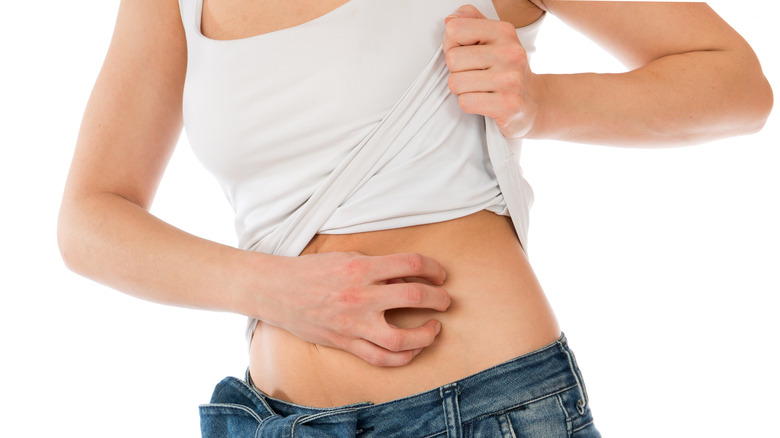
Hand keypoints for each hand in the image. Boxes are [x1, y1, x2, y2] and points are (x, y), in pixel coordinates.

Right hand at [263, 251, 450, 366]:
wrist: (277, 290)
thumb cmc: (312, 270)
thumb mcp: (347, 257)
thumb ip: (378, 267)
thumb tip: (408, 277)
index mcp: (361, 268)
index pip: (411, 265)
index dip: (434, 268)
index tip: (440, 274)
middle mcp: (360, 296)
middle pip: (415, 297)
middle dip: (439, 298)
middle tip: (445, 299)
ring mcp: (353, 324)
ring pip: (402, 337)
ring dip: (426, 334)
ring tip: (435, 327)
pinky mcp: (346, 343)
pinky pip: (381, 358)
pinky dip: (403, 357)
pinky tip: (413, 348)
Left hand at [443, 5, 543, 137]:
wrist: (533, 100)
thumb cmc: (506, 68)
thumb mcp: (493, 38)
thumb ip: (470, 21)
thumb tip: (449, 20)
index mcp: (504, 31)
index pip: (454, 29)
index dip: (451, 44)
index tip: (465, 52)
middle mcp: (510, 53)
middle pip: (452, 59)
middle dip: (456, 71)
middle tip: (474, 74)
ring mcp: (511, 79)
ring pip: (455, 83)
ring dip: (462, 89)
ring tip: (480, 87)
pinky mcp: (507, 104)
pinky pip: (465, 102)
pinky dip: (469, 104)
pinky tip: (484, 100)